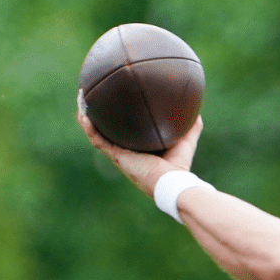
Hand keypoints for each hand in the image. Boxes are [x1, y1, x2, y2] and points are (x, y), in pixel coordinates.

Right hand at [76, 89, 203, 198]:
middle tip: (92, 97)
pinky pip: (98, 140)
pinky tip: (83, 114)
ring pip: (98, 132)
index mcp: (140, 148)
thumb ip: (191, 127)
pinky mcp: (117, 157)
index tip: (115, 103)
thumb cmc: (179, 167)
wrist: (172, 182)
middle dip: (99, 114)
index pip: (126, 131)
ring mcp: (119, 154)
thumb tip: (197, 111)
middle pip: (108, 129)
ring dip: (88, 116)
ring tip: (81, 99)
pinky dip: (89, 128)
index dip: (120, 119)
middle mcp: (127, 151)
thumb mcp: (186, 141)